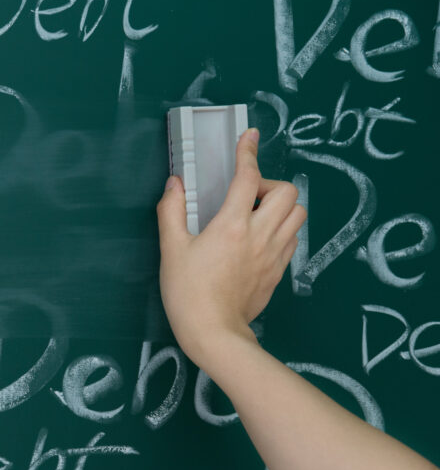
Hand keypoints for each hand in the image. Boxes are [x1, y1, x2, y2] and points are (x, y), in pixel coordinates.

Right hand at [156, 128, 306, 359]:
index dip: (248, 152)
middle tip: (247, 195)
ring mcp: (274, 254)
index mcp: (232, 225)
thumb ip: (172, 211)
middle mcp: (260, 235)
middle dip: (269, 184)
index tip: (249, 137)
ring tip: (257, 214)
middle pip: (288, 192)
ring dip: (282, 205)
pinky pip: (292, 238)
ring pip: (298, 214)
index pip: (248, 177)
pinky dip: (282, 228)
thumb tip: (175, 184)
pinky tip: (260, 237)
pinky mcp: (279, 271)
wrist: (214, 333)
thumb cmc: (188, 292)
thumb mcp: (171, 249)